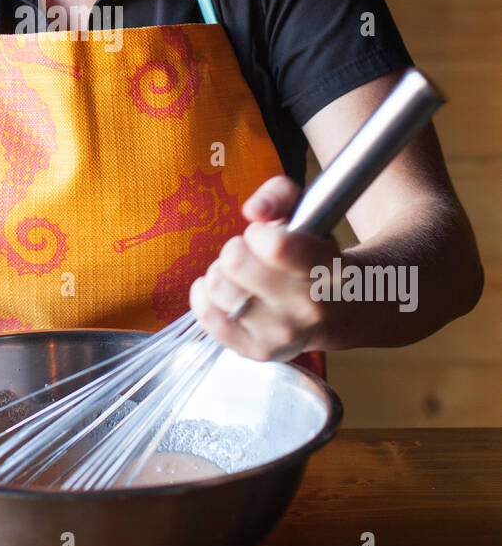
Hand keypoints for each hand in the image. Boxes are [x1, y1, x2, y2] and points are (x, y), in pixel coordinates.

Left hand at [189, 175, 333, 360]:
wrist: (340, 311)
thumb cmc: (314, 256)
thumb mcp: (308, 213)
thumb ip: (279, 194)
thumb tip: (254, 210)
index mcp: (325, 269)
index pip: (276, 248)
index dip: (257, 233)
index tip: (263, 235)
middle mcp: (308, 307)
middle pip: (235, 264)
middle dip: (235, 249)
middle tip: (249, 255)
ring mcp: (283, 334)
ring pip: (218, 289)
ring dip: (220, 273)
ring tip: (239, 275)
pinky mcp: (259, 351)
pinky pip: (208, 318)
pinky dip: (204, 297)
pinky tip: (223, 290)